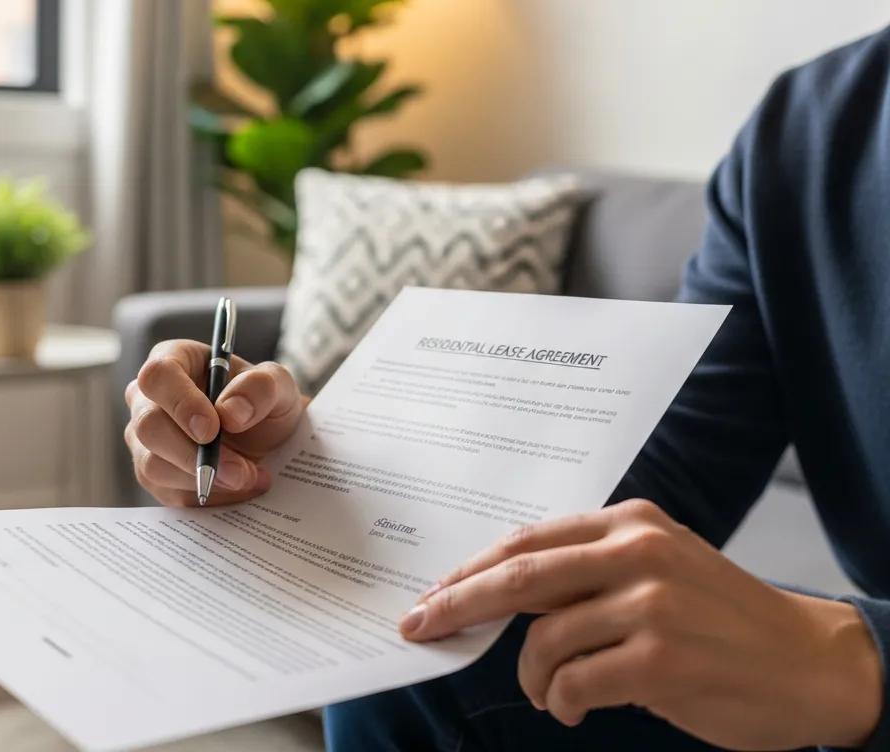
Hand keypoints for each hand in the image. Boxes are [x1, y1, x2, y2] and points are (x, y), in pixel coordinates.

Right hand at [124, 340, 305, 506]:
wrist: (269, 439)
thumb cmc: (264, 401)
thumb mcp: (278, 386)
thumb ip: (260, 387)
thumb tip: (230, 412)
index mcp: (174, 359)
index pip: (158, 376)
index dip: (180, 403)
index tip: (212, 429)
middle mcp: (148, 398)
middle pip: (148, 425)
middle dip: (194, 454)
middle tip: (238, 470)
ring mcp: (145, 439)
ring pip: (153, 464)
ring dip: (204, 478)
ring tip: (248, 477)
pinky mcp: (152, 474)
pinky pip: (166, 492)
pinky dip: (206, 495)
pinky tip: (237, 487)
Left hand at [400, 499, 882, 749]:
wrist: (808, 660)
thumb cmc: (721, 616)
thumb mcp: (657, 566)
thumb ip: (588, 569)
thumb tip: (506, 592)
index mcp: (628, 521)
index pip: (527, 540)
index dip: (472, 569)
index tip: (433, 592)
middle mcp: (635, 551)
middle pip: (518, 576)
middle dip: (458, 603)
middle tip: (419, 625)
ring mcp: (648, 604)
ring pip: (542, 640)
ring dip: (530, 675)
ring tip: (548, 690)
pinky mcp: (659, 659)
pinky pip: (573, 685)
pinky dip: (560, 702)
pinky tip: (573, 707)